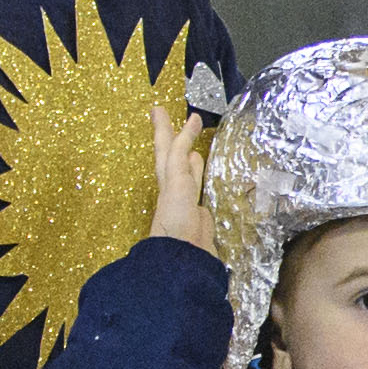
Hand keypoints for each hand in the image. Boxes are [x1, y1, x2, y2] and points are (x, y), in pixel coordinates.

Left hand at [145, 97, 214, 254]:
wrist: (182, 259)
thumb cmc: (174, 220)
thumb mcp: (177, 182)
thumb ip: (181, 156)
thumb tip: (192, 122)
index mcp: (167, 179)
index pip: (165, 148)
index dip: (163, 129)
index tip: (159, 109)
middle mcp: (175, 187)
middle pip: (172, 157)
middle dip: (172, 137)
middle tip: (167, 116)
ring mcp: (188, 202)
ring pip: (187, 174)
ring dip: (189, 159)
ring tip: (193, 146)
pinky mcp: (201, 217)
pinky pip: (201, 192)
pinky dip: (203, 181)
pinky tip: (208, 178)